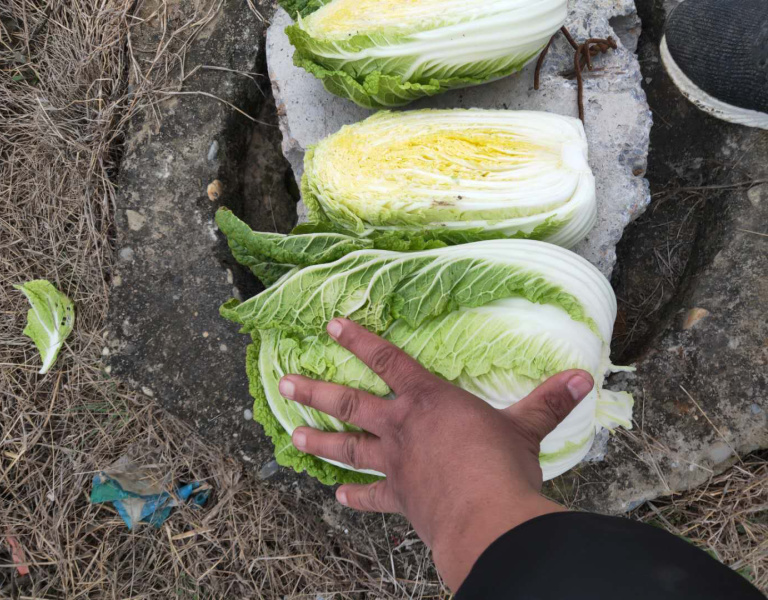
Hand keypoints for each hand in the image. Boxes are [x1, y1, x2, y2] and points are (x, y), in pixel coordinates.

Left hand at [278, 318, 594, 590]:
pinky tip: (338, 496)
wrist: (484, 516)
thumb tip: (583, 376)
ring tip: (292, 431)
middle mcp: (401, 427)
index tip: (331, 325)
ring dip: (320, 438)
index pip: (387, 359)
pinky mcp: (398, 497)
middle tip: (286, 383)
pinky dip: (355, 497)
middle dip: (316, 391)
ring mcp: (394, 464)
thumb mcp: (527, 426)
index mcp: (428, 399)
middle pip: (350, 403)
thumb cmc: (500, 464)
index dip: (358, 340)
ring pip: (347, 446)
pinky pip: (371, 496)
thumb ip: (548, 400)